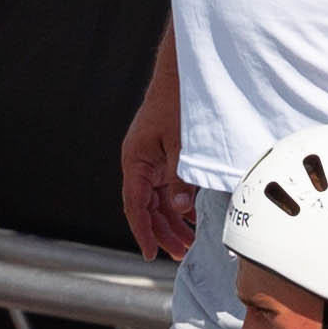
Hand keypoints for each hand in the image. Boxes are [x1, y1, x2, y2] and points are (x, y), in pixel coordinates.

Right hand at [117, 92, 197, 264]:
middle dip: (162, 233)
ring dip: (171, 222)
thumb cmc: (177, 102)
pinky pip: (168, 188)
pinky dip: (179, 205)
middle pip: (146, 208)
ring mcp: (151, 160)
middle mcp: (139, 163)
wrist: (184, 73)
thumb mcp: (181, 145)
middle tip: (179, 255)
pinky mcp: (164, 156)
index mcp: (135, 161)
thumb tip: (180, 210)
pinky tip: (192, 218)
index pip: (135, 206)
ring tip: (187, 242)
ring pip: (158, 201)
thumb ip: (179, 179)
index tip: (151, 254)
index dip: (143, 232)